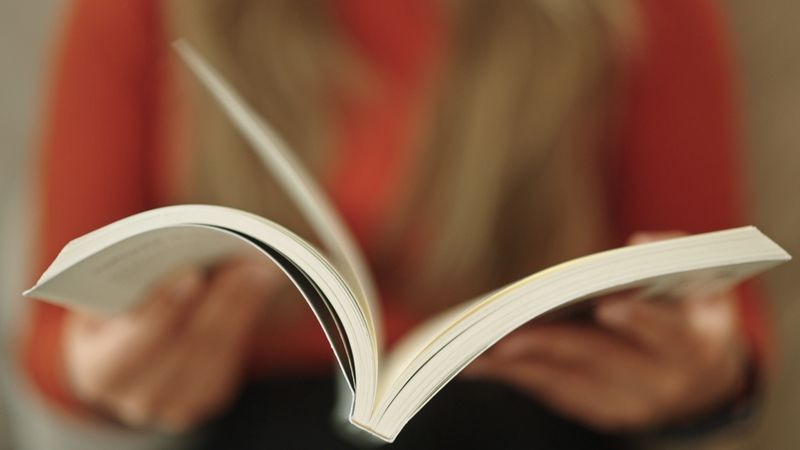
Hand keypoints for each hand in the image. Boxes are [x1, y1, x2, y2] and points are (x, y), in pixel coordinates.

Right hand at [64, 258, 281, 431]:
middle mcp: (135, 399)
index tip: (191, 275)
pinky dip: (246, 317)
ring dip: (240, 307)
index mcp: (98, 372)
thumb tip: (185, 254)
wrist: (128, 346)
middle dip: (216, 304)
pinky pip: (231, 356)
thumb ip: (132, 279)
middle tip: (242, 266)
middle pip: (184, 350)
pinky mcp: (208, 397)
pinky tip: (259, 286)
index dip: (162, 311)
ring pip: (214, 353)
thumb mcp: (106, 293)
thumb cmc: (113, 307)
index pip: (131, 347)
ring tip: (259, 271)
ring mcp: (175, 406)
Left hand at [463, 233, 749, 431]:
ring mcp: (631, 406)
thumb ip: (679, 256)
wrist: (707, 386)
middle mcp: (661, 384)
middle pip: (601, 361)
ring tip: (474, 353)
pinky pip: (557, 395)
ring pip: (569, 385)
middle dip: (550, 346)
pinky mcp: (605, 415)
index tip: (607, 306)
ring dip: (518, 369)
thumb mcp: (707, 285)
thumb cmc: (697, 320)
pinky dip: (520, 378)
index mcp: (693, 346)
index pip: (667, 333)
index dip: (640, 319)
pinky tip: (485, 365)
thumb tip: (638, 242)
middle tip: (504, 335)